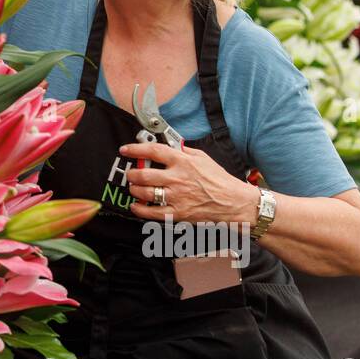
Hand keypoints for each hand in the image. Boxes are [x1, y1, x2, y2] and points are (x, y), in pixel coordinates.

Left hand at [121, 141, 257, 224]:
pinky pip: (152, 213)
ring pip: (144, 193)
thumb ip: (184, 151)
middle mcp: (177, 178)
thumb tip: (170, 146)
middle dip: (132, 174)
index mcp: (183, 162)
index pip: (153, 151)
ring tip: (134, 188)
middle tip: (130, 174)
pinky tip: (136, 206)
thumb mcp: (203, 158)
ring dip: (134, 190)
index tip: (125, 150)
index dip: (136, 149)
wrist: (234, 202)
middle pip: (143, 174)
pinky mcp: (178, 213)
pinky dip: (140, 210)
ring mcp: (177, 197)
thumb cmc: (220, 180)